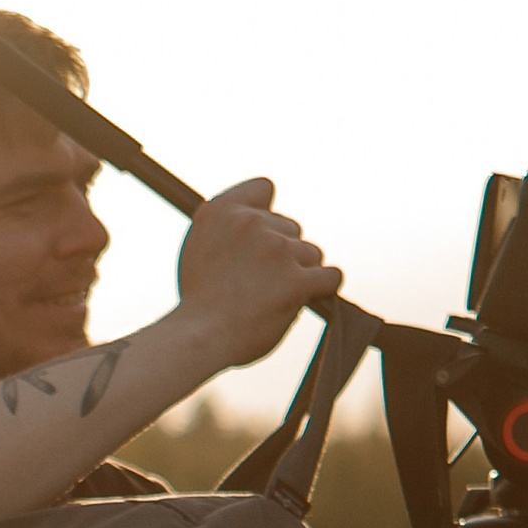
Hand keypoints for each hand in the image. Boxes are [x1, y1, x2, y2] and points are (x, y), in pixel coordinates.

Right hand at [174, 179, 343, 370]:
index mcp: (220, 211)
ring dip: (301, 273)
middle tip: (260, 283)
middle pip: (291, 227)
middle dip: (284, 252)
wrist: (198, 338)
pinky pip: (330, 276)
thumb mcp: (199, 250)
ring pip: (311, 253)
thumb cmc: (197, 304)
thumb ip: (230, 232)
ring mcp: (275, 249)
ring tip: (274, 298)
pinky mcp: (296, 279)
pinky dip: (324, 287)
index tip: (262, 236)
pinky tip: (311, 296)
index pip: (264, 188)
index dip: (267, 213)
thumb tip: (265, 230)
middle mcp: (249, 222)